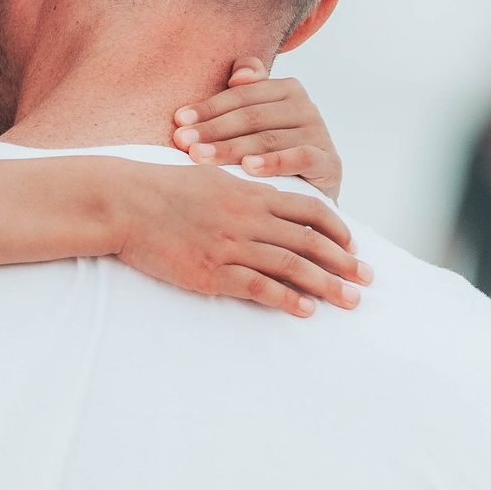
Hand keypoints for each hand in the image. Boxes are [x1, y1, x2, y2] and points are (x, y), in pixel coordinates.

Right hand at [115, 165, 369, 314]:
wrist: (122, 203)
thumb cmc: (159, 190)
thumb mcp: (210, 178)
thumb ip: (241, 192)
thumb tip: (264, 203)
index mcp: (250, 193)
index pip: (308, 209)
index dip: (336, 230)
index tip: (353, 247)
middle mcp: (248, 218)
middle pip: (309, 242)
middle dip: (344, 263)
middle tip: (368, 280)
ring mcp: (230, 245)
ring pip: (292, 266)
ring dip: (326, 285)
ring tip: (349, 300)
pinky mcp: (211, 271)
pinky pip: (258, 287)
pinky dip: (286, 299)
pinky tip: (305, 311)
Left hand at [173, 60, 342, 199]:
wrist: (308, 190)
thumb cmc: (270, 151)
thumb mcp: (255, 120)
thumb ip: (245, 90)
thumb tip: (238, 75)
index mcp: (287, 89)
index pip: (242, 95)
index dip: (209, 107)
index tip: (178, 121)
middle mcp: (306, 107)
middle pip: (251, 116)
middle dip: (213, 129)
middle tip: (182, 142)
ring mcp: (320, 134)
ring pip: (269, 138)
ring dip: (231, 148)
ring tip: (200, 158)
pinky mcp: (329, 163)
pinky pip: (301, 157)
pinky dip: (275, 162)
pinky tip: (249, 168)